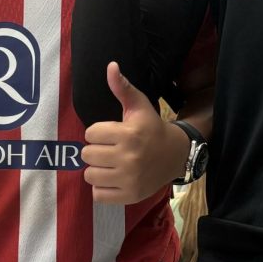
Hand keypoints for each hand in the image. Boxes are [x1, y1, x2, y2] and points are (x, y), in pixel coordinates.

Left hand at [81, 62, 188, 203]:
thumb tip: (111, 66)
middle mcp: (128, 158)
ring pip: (89, 175)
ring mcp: (129, 179)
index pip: (90, 133)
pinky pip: (97, 195)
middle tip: (110, 150)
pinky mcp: (129, 196)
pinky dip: (101, 188)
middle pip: (87, 154)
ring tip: (110, 164)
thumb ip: (122, 88)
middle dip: (96, 150)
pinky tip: (113, 179)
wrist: (175, 156)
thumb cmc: (151, 128)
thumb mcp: (139, 106)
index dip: (97, 132)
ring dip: (97, 169)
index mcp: (128, 134)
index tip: (110, 134)